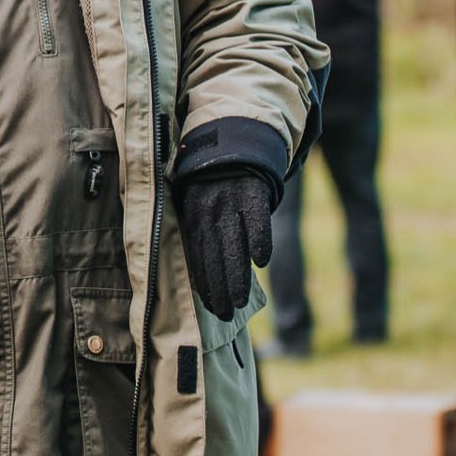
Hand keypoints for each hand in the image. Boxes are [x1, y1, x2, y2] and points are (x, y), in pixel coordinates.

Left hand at [177, 171, 273, 318]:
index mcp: (193, 216)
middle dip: (219, 287)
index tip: (210, 306)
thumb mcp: (195, 201)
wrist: (232, 141)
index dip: (204, 282)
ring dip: (237, 274)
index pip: (196, 255)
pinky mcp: (252, 193)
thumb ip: (199, 233)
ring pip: (233, 243)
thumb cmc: (212, 182)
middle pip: (214, 255)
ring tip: (239, 301)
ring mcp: (230, 201)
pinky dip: (260, 240)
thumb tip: (201, 277)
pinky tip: (262, 262)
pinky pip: (257, 220)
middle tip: (225, 314)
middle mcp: (209, 211)